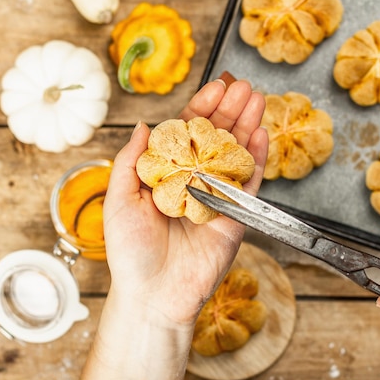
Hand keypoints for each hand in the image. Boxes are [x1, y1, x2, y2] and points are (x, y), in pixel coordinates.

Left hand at [103, 78, 267, 325]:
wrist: (153, 293)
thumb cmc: (130, 251)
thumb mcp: (120, 199)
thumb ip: (130, 161)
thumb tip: (141, 124)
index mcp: (168, 175)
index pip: (187, 135)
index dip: (200, 110)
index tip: (214, 88)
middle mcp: (194, 182)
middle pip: (216, 139)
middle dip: (229, 111)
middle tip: (242, 85)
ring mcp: (217, 198)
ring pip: (236, 155)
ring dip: (247, 126)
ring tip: (256, 98)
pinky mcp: (235, 216)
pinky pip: (250, 183)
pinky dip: (257, 158)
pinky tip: (260, 133)